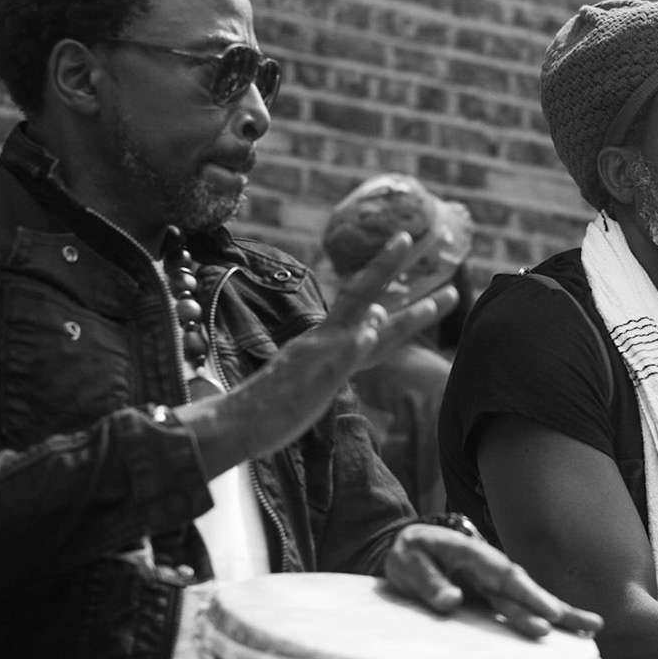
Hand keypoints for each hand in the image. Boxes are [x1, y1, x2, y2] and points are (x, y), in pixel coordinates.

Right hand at [177, 234, 458, 474]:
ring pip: (353, 327)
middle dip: (385, 267)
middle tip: (407, 235)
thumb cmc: (278, 399)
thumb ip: (350, 342)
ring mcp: (315, 359)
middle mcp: (322, 340)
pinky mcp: (307, 384)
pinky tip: (366, 332)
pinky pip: (331, 364)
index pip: (363, 301)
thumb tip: (379, 314)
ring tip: (424, 299)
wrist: (233, 423)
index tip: (403, 238)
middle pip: (359, 298)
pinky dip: (348, 349)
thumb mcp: (320, 366)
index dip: (384, 272)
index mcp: (326, 337)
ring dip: (387, 314)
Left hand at [384, 523, 602, 639]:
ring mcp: (493, 584)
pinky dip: (544, 617)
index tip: (549, 616)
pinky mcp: (492, 598)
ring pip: (529, 600)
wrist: (409, 546)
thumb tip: (453, 603)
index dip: (528, 597)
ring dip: (560, 614)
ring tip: (592, 628)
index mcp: (472, 555)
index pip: (505, 576)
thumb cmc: (409, 554)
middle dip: (555, 607)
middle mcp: (490, 569)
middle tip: (585, 626)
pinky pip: (520, 609)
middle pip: (527, 589)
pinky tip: (566, 630)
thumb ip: (428, 582)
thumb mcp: (408, 563)